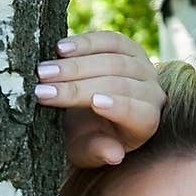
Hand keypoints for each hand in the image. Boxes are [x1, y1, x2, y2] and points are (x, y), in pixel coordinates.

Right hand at [34, 30, 165, 167]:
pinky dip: (84, 43)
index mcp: (147, 122)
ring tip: (44, 71)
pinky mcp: (128, 47)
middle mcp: (151, 92)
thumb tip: (114, 156)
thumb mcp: (87, 152)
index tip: (93, 103)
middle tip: (44, 88)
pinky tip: (60, 49)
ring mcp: (142, 66)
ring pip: (113, 60)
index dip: (118, 106)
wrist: (87, 116)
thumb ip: (97, 152)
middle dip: (78, 85)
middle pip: (118, 83)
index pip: (137, 112)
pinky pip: (109, 40)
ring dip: (75, 64)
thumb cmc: (88, 139)